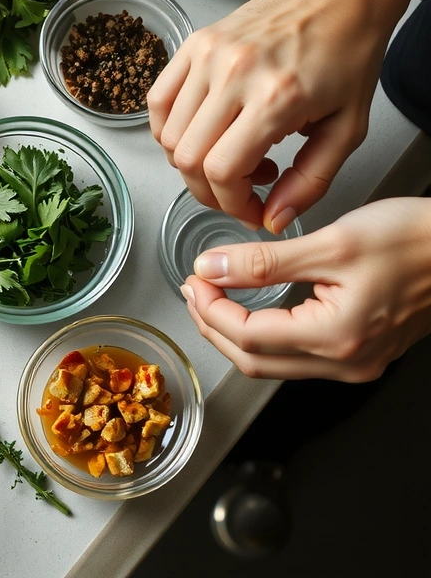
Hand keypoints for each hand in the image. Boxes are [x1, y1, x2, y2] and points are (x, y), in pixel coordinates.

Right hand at [148, 0, 425, 231]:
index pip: (222, 171)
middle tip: (238, 191)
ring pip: (169, 136)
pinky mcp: (194, 43)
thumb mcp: (348, 128)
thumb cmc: (348, 53)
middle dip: (210, 191)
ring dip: (191, 162)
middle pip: (188, 159)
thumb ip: (311, 181)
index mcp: (276, 97)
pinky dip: (169, 130)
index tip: (252, 209)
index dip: (232, 204)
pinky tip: (200, 133)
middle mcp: (234, 74)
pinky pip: (158, 101)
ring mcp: (207, 55)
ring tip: (229, 155)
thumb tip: (273, 220)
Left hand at [182, 197, 430, 381]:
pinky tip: (251, 310)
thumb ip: (263, 261)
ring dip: (235, 333)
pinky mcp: (360, 351)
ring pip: (273, 362)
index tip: (194, 280)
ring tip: (212, 298)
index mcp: (336, 337)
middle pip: (254, 359)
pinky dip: (264, 335)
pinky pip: (297, 356)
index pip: (247, 335)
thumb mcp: (330, 243)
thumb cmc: (414, 241)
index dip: (210, 309)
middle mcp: (346, 361)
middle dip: (214, 326)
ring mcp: (355, 362)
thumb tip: (211, 267)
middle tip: (195, 291)